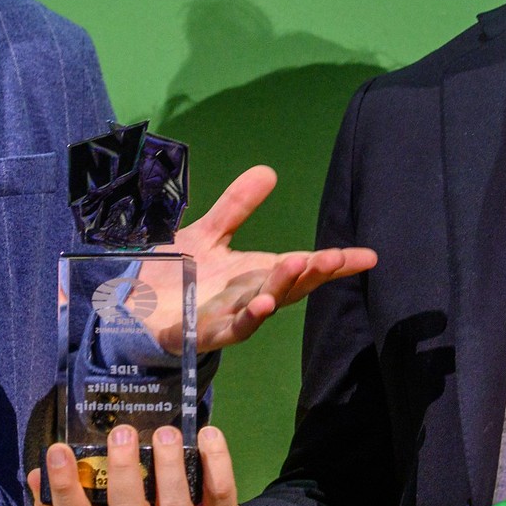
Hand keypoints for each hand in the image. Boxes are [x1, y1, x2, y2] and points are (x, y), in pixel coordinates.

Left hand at [172, 165, 376, 352]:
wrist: (135, 311)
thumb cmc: (177, 276)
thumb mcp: (208, 234)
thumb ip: (237, 207)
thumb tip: (269, 171)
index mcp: (254, 275)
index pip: (301, 267)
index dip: (334, 263)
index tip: (369, 256)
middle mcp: (248, 298)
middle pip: (289, 287)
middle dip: (313, 273)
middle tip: (334, 257)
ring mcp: (226, 318)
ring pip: (262, 307)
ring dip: (282, 288)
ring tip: (299, 266)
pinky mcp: (200, 334)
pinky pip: (228, 330)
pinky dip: (248, 320)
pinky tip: (263, 306)